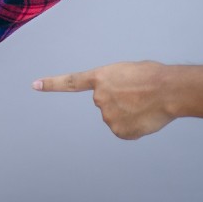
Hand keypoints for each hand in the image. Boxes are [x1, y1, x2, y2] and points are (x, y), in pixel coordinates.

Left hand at [34, 61, 172, 139]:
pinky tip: (144, 116)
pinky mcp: (118, 130)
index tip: (34, 85)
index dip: (52, 84)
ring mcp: (107, 115)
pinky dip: (134, 126)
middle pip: (105, 103)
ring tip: (143, 103)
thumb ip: (115, 85)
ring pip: (115, 117)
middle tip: (138, 94)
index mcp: (100, 78)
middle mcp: (98, 97)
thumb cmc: (152, 76)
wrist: (168, 90)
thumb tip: (120, 100)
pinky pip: (124, 129)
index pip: (71, 82)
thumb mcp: (126, 72)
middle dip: (119, 101)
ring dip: (128, 113)